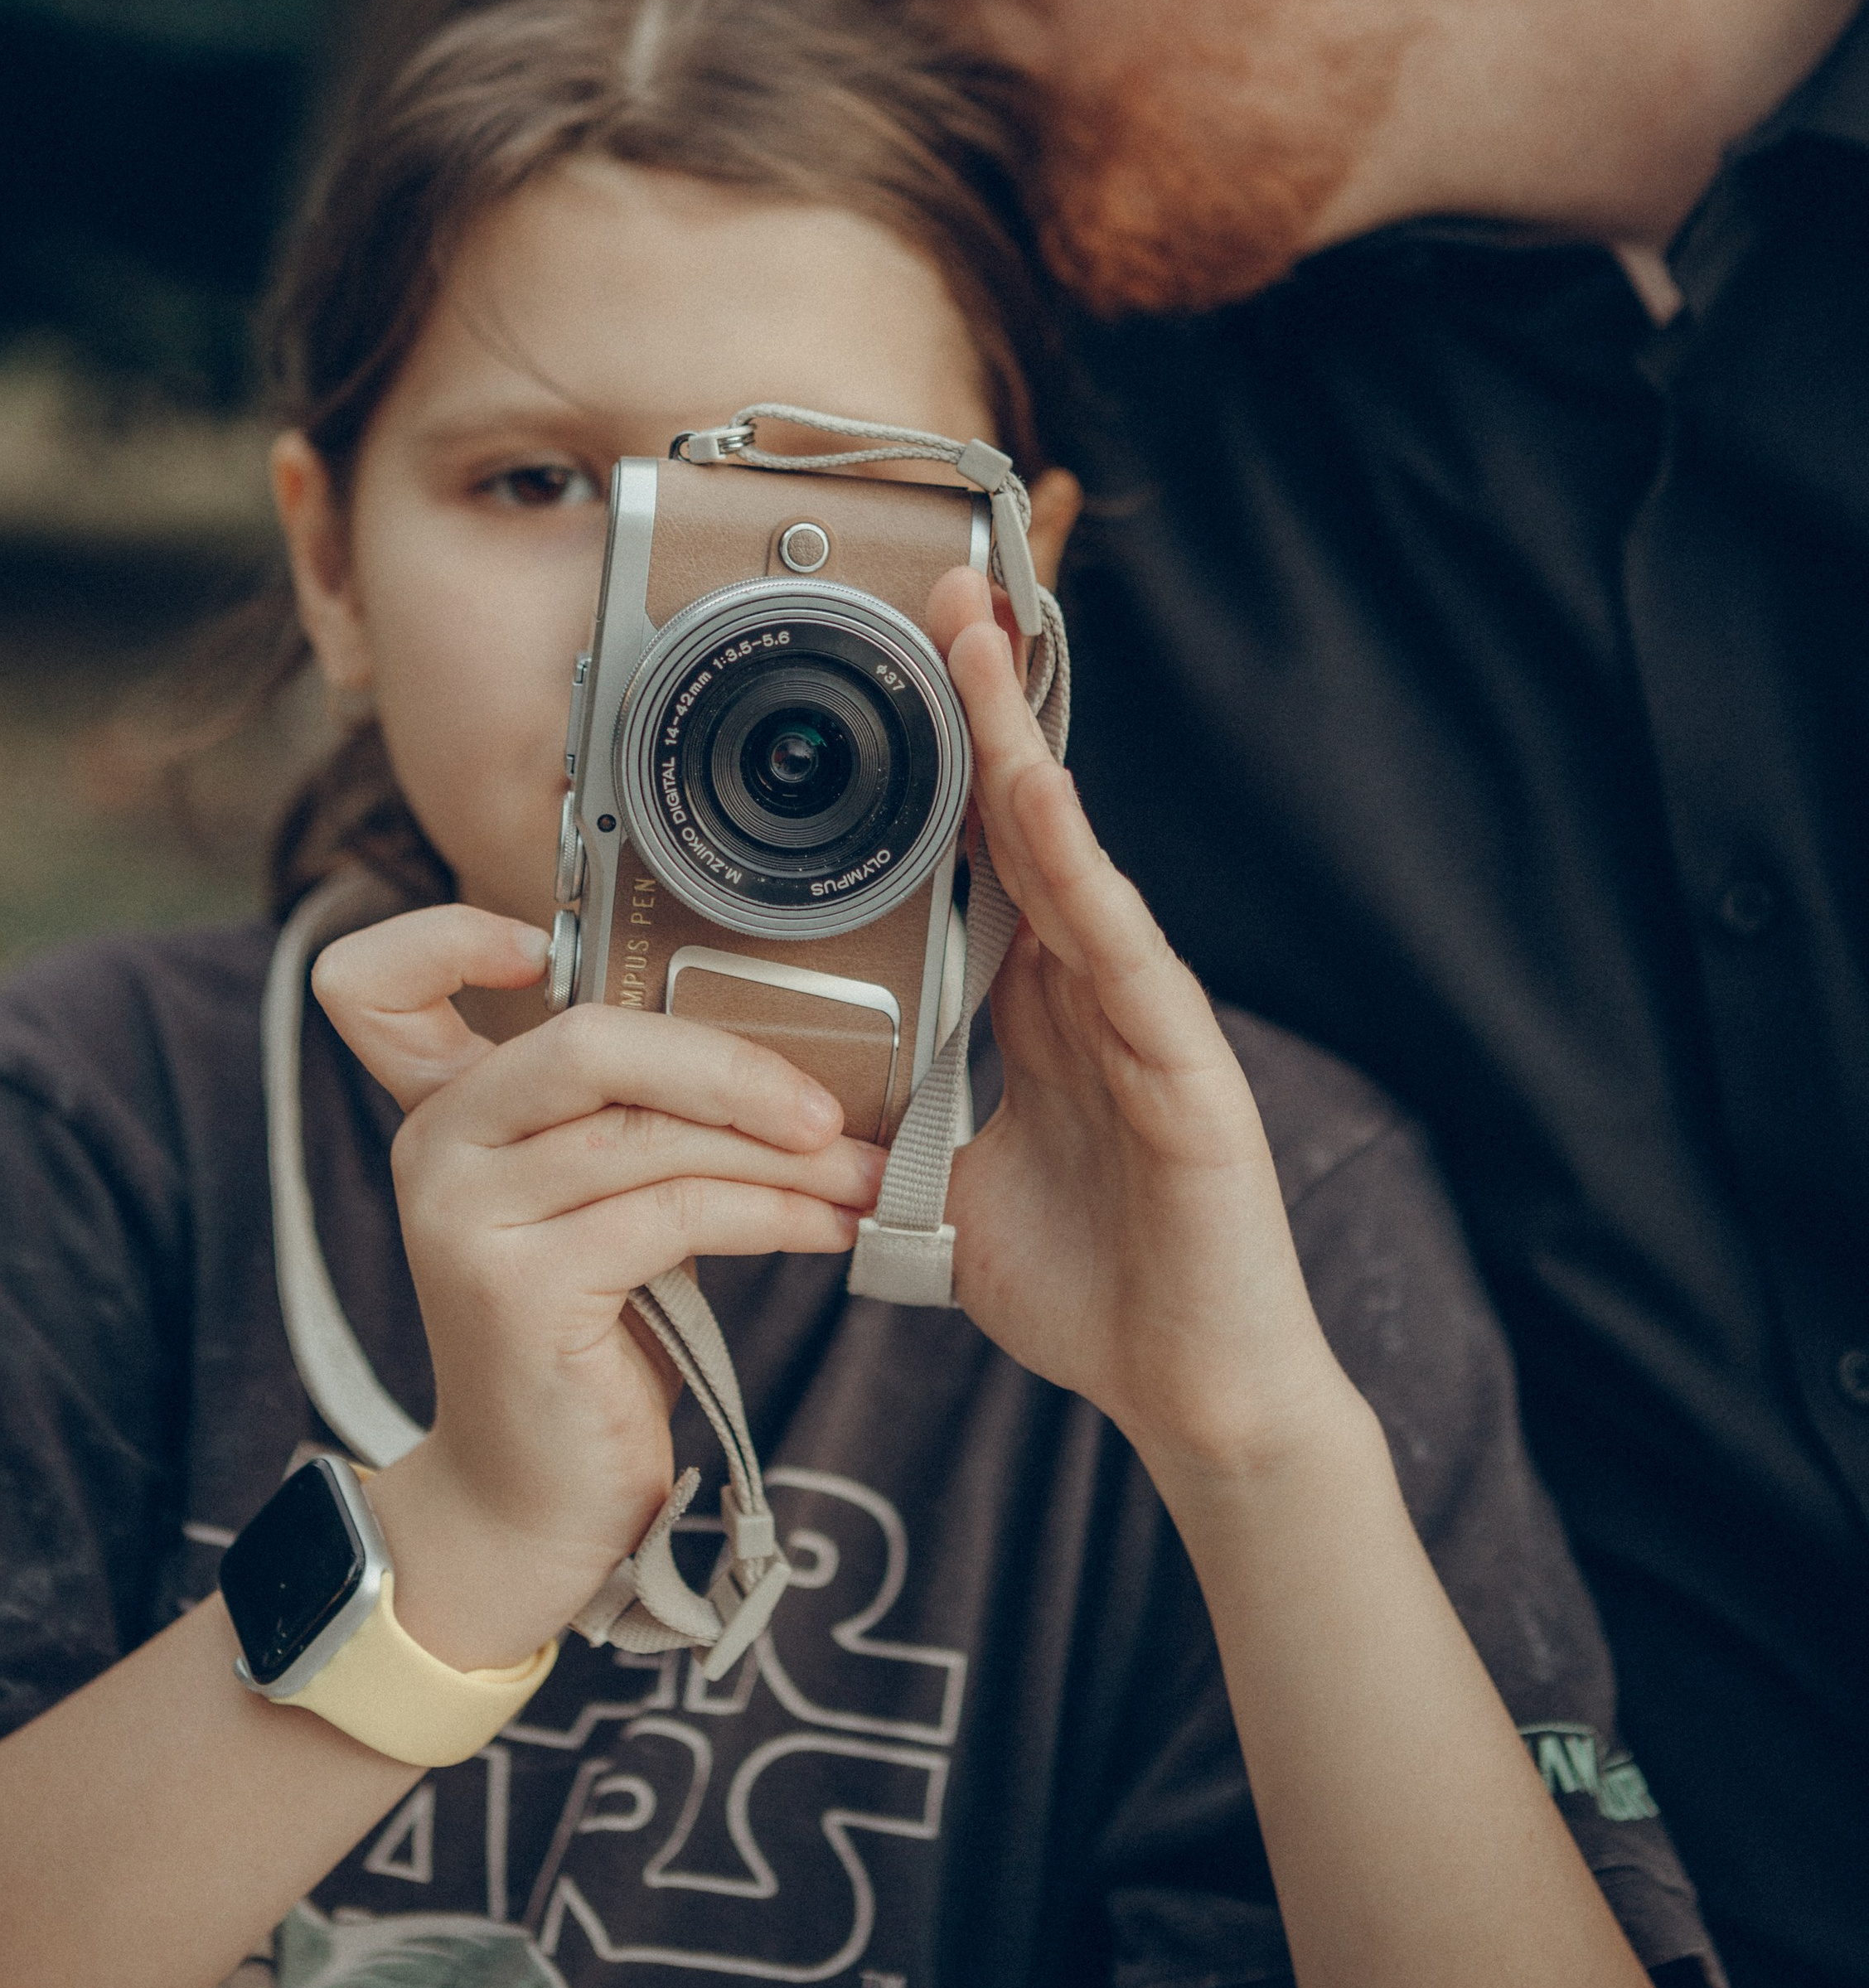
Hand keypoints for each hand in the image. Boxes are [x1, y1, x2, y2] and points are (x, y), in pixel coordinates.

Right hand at [310, 906, 882, 1664]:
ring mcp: (467, 1220)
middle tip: (829, 1108)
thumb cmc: (583, 1340)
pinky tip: (830, 1226)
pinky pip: (677, 1212)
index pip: (375, 987)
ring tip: (864, 1174)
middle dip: (728, 1062)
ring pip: (652, 1133)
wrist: (532, 1504)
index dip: (445, 936)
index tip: (541, 946)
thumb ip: (620, 1117)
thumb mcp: (587, 1202)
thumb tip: (781, 1052)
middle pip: (585, 1039)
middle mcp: (435, 1151)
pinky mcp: (523, 1290)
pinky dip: (775, 1213)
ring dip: (784, 1154)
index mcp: (443, 1112)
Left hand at [928, 569, 1359, 1495]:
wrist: (1194, 1394)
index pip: (986, 852)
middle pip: (1029, 820)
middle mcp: (1093, 986)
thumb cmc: (1092, 1291)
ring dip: (1021, 746)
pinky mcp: (1184, 1064)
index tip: (908, 663)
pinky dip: (1079, 868)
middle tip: (942, 594)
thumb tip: (793, 1096)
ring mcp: (1144, 1015)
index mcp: (1038, 1003)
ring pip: (1072, 855)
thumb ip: (885, 1125)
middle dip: (984, 705)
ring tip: (979, 643)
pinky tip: (1039, 799)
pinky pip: (1120, 948)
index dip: (948, 758)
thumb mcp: (950, 1190)